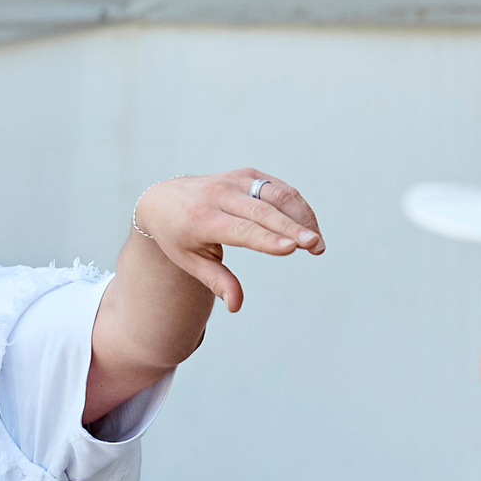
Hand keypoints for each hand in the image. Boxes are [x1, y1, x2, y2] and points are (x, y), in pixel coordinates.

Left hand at [132, 169, 323, 311]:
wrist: (163, 199)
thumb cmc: (177, 237)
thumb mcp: (189, 261)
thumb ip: (216, 281)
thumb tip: (236, 306)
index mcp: (202, 219)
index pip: (240, 229)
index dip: (267, 239)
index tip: (292, 248)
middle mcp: (219, 195)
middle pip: (263, 211)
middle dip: (293, 228)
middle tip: (316, 246)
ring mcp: (234, 180)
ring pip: (276, 195)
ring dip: (301, 217)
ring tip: (317, 244)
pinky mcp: (246, 174)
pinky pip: (277, 188)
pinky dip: (297, 206)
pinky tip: (308, 227)